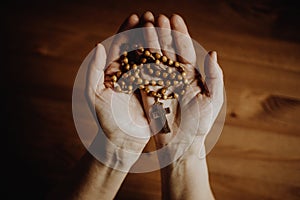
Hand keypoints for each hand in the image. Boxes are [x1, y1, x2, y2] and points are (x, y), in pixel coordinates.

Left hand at [86, 14, 150, 169]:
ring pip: (149, 56)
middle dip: (142, 31)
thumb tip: (98, 45)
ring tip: (163, 27)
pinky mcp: (153, 90)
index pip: (119, 45)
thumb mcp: (94, 95)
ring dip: (155, 41)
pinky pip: (159, 71)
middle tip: (152, 16)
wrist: (122, 141)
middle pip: (135, 47)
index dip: (125, 30)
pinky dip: (165, 59)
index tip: (135, 17)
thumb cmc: (106, 120)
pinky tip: (172, 48)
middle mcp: (127, 73)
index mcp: (111, 71)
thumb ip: (94, 69)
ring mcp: (141, 80)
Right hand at [140, 14, 223, 157]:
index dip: (180, 33)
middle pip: (168, 50)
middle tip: (157, 17)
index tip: (175, 17)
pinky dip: (139, 59)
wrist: (180, 145)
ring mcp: (160, 83)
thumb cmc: (199, 125)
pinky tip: (134, 44)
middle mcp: (174, 76)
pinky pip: (142, 73)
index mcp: (191, 76)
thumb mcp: (212, 99)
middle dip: (163, 33)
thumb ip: (214, 76)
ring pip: (154, 58)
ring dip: (150, 42)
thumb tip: (213, 52)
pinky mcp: (147, 92)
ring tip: (145, 24)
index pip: (185, 49)